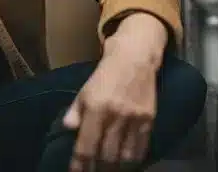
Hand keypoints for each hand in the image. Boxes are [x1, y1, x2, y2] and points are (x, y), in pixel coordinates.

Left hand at [62, 14, 165, 170]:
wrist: (135, 57)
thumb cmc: (106, 74)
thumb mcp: (85, 90)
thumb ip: (76, 111)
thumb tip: (67, 129)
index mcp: (95, 107)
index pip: (86, 145)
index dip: (80, 164)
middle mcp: (115, 115)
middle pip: (106, 155)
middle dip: (98, 168)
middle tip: (94, 170)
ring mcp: (134, 118)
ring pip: (124, 156)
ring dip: (116, 167)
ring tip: (110, 168)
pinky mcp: (149, 119)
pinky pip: (141, 147)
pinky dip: (133, 159)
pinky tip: (127, 162)